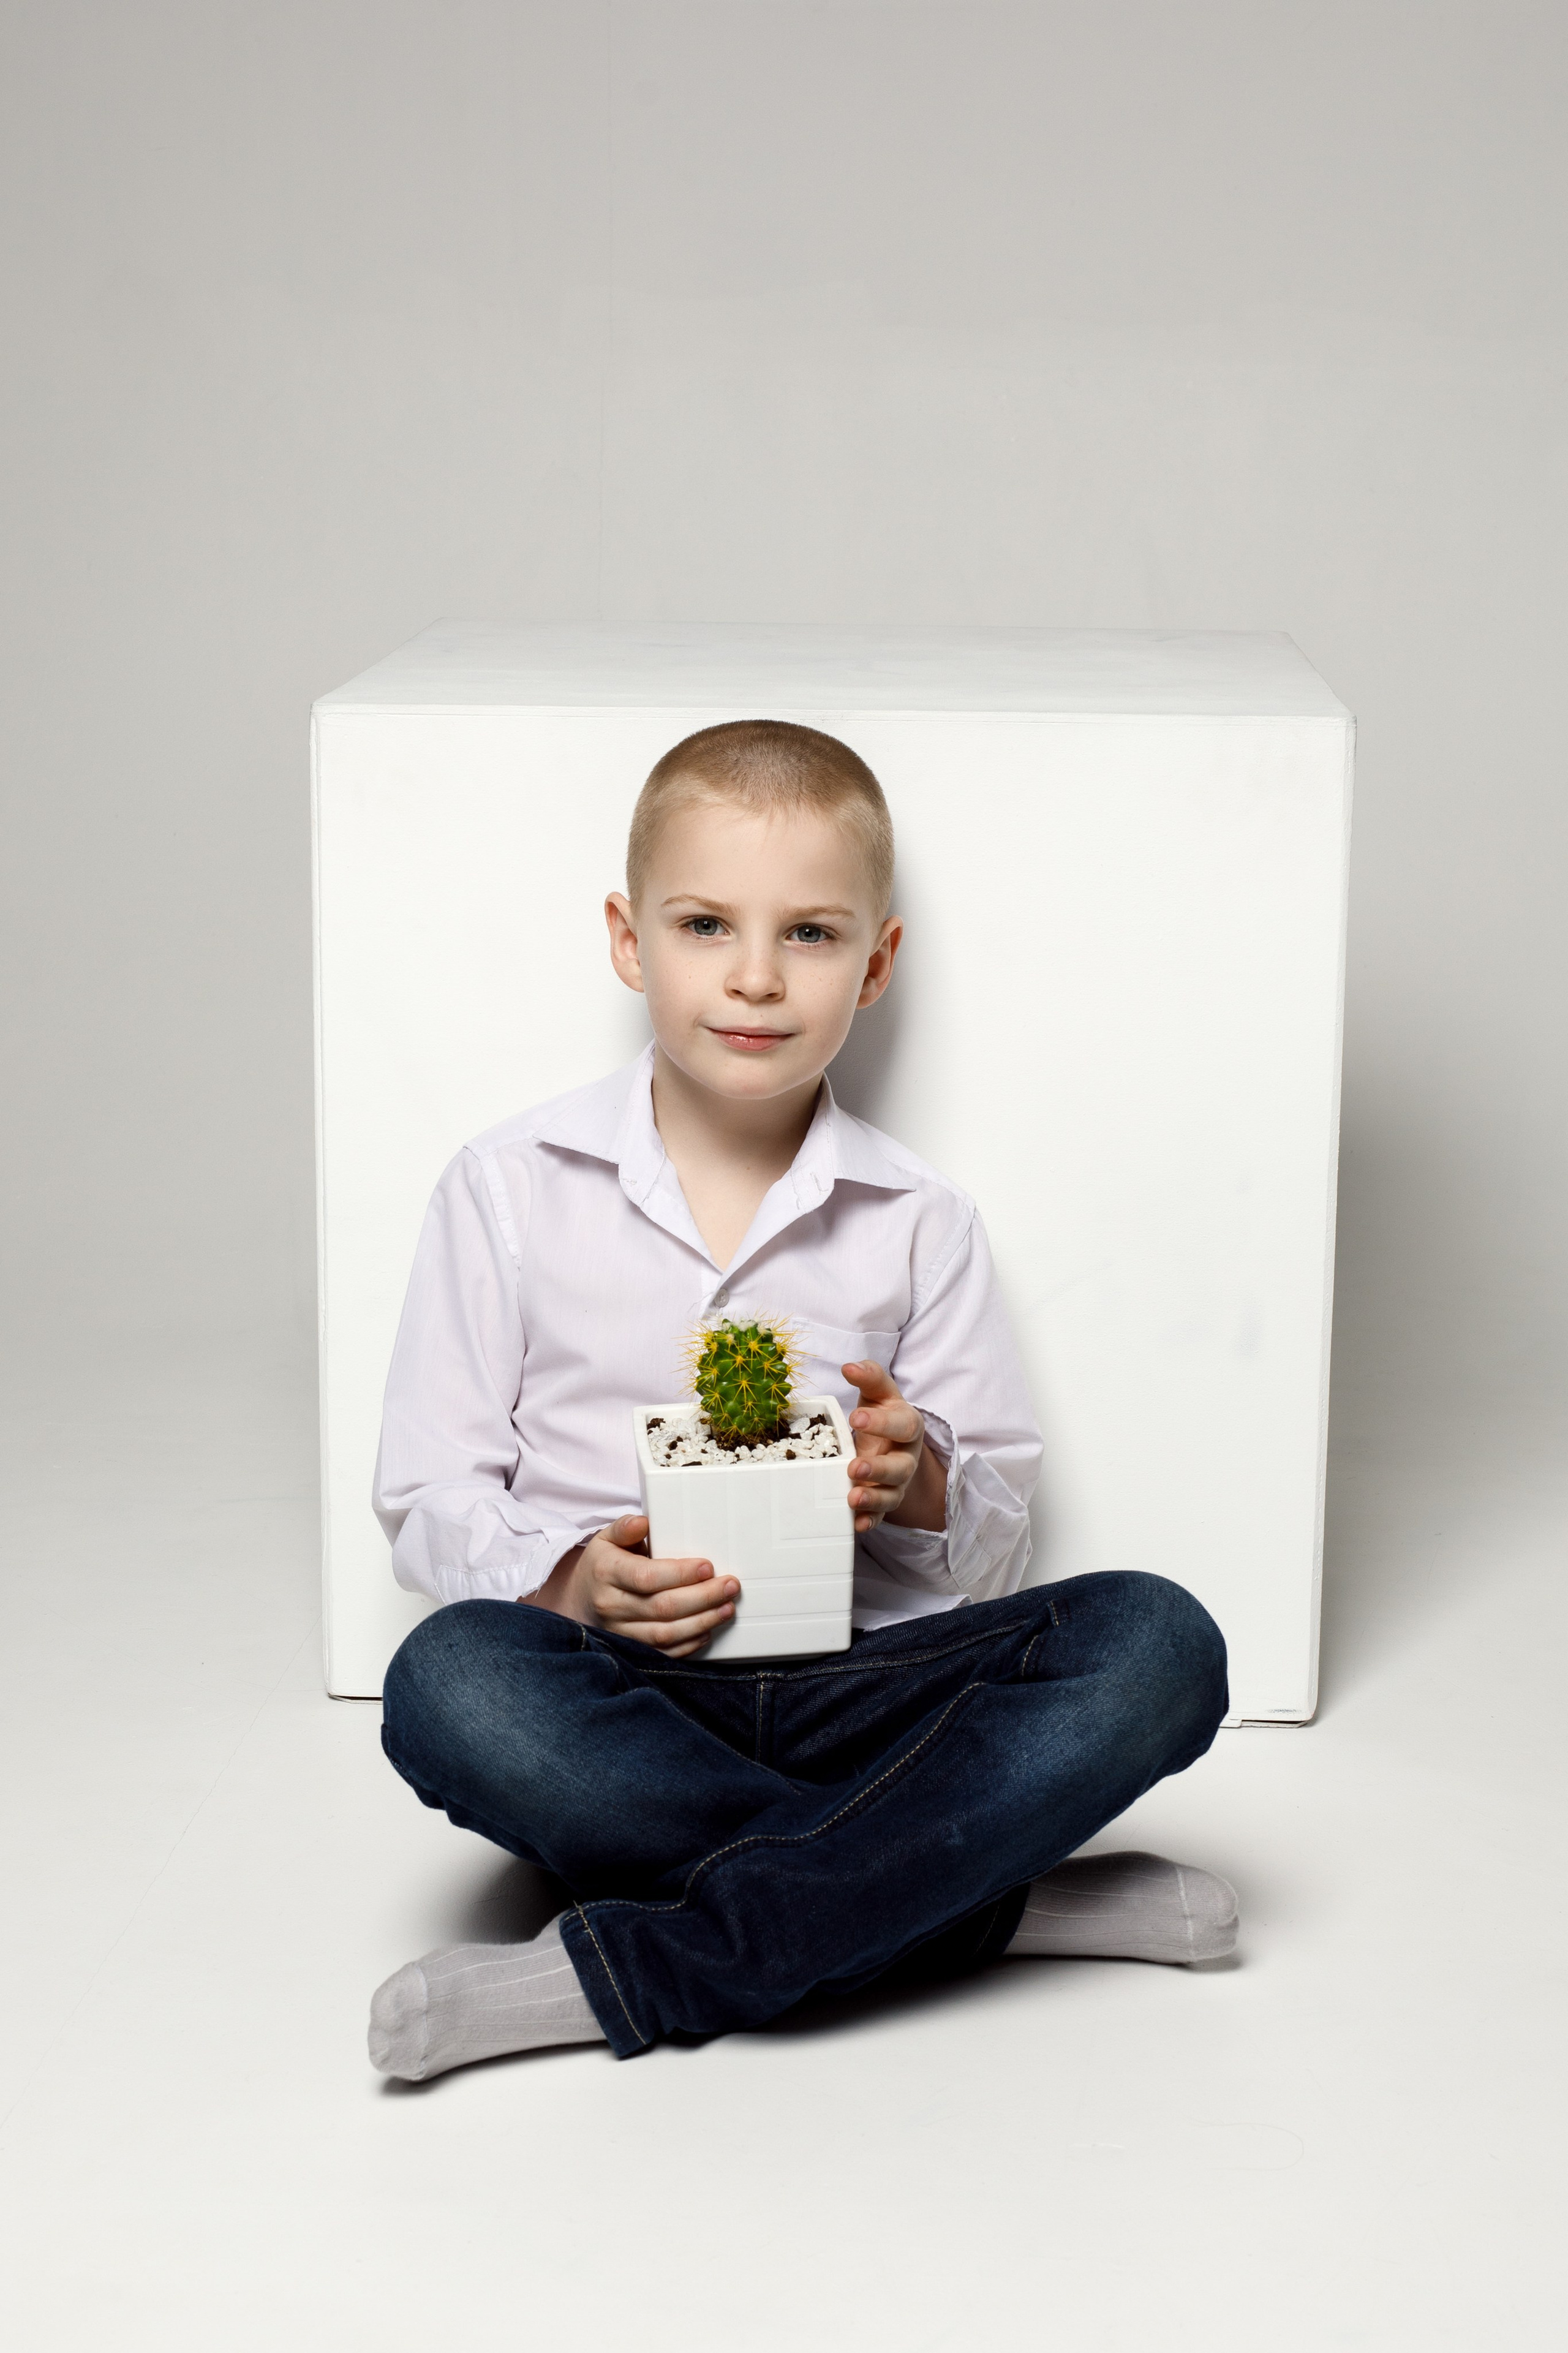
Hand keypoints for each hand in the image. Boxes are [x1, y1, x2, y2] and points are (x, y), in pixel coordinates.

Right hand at [524, 1514, 738, 1658]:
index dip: (681, 1574)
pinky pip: (663, 1653)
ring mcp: (620, 1632)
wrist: (579, 1601)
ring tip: (727, 1607)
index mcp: (606, 1572)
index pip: (647, 1577)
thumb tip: (643, 1522)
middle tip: (730, 1585)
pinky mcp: (630, 1650)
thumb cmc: (602, 1566)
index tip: (708, 1567)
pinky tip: (708, 1629)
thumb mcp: (606, 1539)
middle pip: (663, 1607)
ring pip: (666, 1633)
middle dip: (703, 1597)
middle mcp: (611, 1605)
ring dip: (702, 1622)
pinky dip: (689, 1644)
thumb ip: (625, 1527)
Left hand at [842, 1361, 947, 1534]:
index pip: (902, 1425)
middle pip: (900, 1467)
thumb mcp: (878, 1393)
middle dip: (879, 1468)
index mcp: (907, 1426)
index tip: (856, 1418)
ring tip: (853, 1497)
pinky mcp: (884, 1501)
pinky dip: (870, 1520)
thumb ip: (869, 1377)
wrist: (889, 1444)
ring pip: (892, 1494)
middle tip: (854, 1466)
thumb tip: (850, 1366)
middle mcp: (905, 1457)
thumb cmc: (880, 1414)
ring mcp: (896, 1483)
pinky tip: (856, 1523)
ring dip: (874, 1497)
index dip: (882, 1423)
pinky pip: (880, 1515)